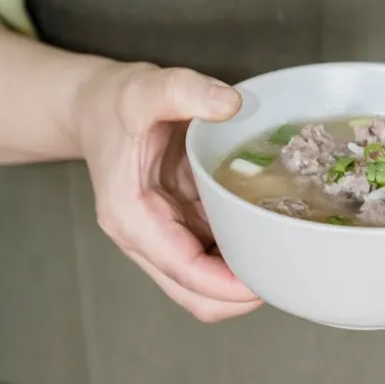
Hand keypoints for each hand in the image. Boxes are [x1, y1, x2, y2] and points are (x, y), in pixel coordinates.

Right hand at [74, 61, 262, 321]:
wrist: (95, 105)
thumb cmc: (115, 102)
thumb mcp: (144, 87)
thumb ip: (182, 90)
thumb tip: (230, 104)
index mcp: (132, 218)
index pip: (186, 272)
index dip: (230, 285)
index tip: (271, 277)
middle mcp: (145, 239)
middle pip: (197, 296)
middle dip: (241, 294)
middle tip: (289, 269)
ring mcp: (164, 237)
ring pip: (207, 285)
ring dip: (244, 277)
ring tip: (287, 255)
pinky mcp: (180, 228)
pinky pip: (214, 258)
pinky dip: (241, 254)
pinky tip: (270, 235)